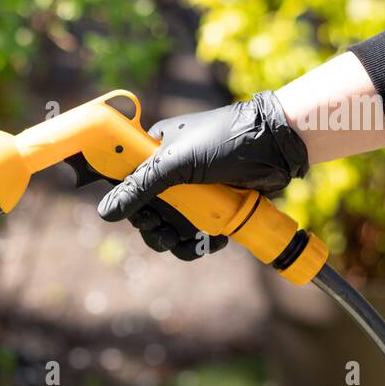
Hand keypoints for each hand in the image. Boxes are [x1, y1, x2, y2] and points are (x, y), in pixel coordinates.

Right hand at [97, 91, 309, 256]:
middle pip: (146, 211)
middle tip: (167, 236)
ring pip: (170, 226)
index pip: (126, 182)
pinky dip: (199, 243)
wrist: (279, 145)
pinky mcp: (212, 205)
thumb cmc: (227, 141)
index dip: (129, 204)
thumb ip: (140, 186)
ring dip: (176, 242)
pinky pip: (194, 232)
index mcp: (154, 151)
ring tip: (191, 244)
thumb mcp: (178, 162)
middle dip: (155, 229)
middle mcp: (169, 171)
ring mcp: (191, 190)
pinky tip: (214, 242)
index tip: (143, 217)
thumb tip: (105, 212)